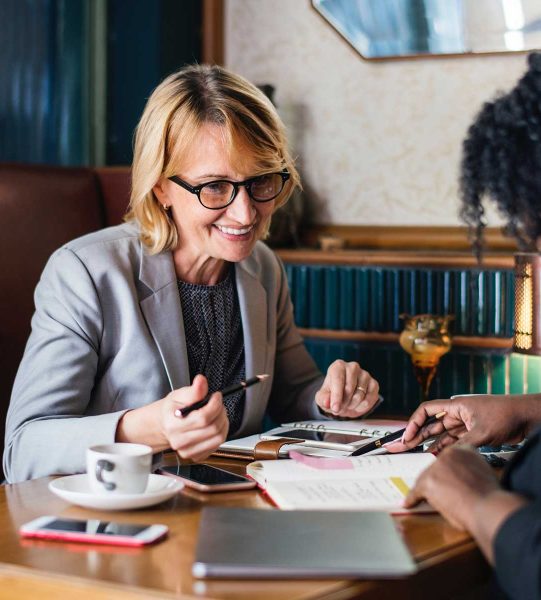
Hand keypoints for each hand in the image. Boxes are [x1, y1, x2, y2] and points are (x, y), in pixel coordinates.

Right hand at [160, 374, 228, 461]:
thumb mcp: (179, 395)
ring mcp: (188, 452)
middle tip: (218, 404)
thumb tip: (201, 381)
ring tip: (218, 414)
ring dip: (223, 423)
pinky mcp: (196, 457)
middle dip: (220, 412)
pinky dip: (220, 433)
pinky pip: (217, 445)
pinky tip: (214, 425)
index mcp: (173, 425)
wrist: (165, 425)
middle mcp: (179, 441)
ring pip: (218, 438)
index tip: (216, 396)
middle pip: (213, 428)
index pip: (203, 418)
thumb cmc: (172, 410)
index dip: (215, 405)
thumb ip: (194, 390)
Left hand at [315, 360, 379, 418]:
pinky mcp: (374, 383)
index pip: (338, 379)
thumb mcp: (323, 398)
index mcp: (338, 366)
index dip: (336, 396)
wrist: (344, 397)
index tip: (335, 408)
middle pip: (349, 388)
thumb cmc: (332, 394)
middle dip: (344, 403)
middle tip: (339, 409)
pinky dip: (362, 406)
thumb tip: (327, 402)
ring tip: (347, 405)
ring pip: (360, 394)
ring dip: (352, 405)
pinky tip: (356, 406)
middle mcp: (352, 367)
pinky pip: (370, 398)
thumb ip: (323, 399)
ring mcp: (365, 374)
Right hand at [385, 394, 537, 453]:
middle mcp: (458, 413)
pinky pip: (453, 440)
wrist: (526, 416)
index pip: (427, 410)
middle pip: (431, 423)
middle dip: (417, 434)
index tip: (408, 436)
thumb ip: (463, 444)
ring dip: (430, 442)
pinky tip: (435, 454)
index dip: (414, 422)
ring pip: (441, 433)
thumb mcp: (482, 432)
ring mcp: (465, 423)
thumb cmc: (505, 415)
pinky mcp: (473, 432)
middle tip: (404, 446)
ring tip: (415, 452)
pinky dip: (444, 447)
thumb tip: (447, 457)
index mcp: (456, 405)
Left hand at [405, 445, 527, 563]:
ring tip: (426, 499)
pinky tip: (409, 503)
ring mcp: (437, 467)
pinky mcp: (428, 481)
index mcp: (464, 449)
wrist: (488, 506)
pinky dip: (413, 499)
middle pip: (435, 467)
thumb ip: (471, 470)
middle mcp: (449, 454)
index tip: (445, 479)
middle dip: (436, 481)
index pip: (449, 459)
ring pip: (425, 478)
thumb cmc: (490, 496)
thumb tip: (462, 479)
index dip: (446, 472)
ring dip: (426, 490)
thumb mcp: (484, 473)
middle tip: (438, 492)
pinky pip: (417, 491)